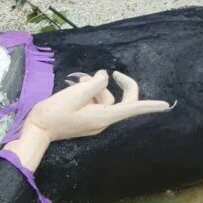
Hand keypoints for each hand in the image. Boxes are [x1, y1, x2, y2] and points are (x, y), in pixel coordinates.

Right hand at [25, 70, 169, 143]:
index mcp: (102, 116)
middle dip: (118, 85)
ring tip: (75, 84)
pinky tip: (74, 90)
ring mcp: (95, 121)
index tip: (165, 105)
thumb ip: (94, 83)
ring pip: (104, 98)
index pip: (131, 108)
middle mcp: (103, 120)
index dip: (149, 106)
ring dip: (93, 87)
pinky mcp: (88, 119)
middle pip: (121, 100)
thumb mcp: (75, 93)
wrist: (37, 129)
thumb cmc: (54, 113)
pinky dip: (88, 93)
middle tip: (116, 73)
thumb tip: (104, 77)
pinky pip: (96, 102)